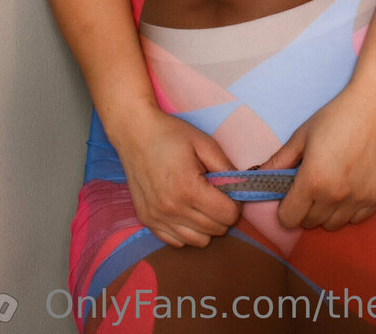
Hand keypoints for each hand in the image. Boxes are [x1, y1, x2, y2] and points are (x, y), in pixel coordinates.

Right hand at [109, 106, 241, 248]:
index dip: (235, 203)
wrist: (134, 133)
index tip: (228, 190)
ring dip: (207, 225)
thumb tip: (241, 188)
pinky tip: (185, 210)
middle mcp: (171, 210)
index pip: (227, 215)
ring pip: (198, 241)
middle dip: (223, 213)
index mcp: (188, 189)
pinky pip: (177, 242)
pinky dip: (187, 231)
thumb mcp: (204, 143)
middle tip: (216, 193)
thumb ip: (226, 168)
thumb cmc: (170, 135)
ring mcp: (157, 218)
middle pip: (215, 230)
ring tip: (201, 202)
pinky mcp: (147, 221)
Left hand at [256, 84, 375, 230]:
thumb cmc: (336, 117)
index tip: (289, 194)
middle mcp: (335, 197)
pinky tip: (348, 188)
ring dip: (326, 211)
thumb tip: (258, 175)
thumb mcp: (302, 135)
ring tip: (329, 185)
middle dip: (304, 208)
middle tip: (309, 184)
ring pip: (332, 225)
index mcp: (313, 181)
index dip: (285, 208)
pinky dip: (348, 210)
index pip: (289, 219)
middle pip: (309, 223)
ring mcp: (358, 200)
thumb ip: (280, 161)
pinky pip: (355, 220)